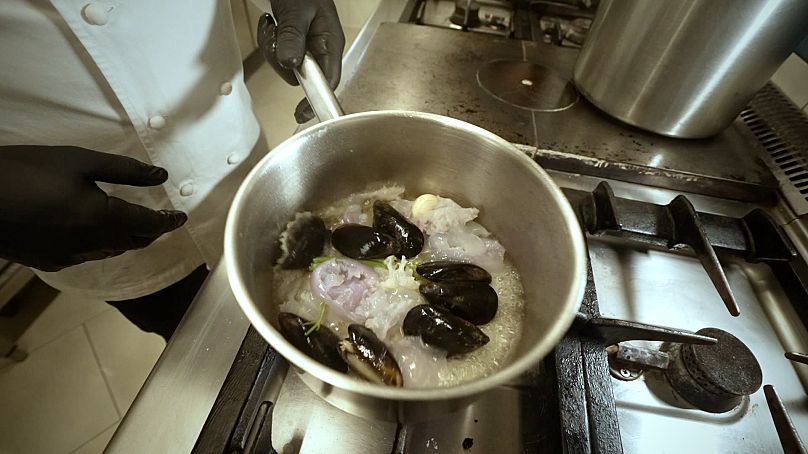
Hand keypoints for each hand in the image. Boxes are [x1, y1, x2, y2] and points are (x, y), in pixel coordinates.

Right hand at [0, 146, 186, 270]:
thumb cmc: (25, 171)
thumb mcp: (79, 161)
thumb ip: (124, 170)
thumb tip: (161, 175)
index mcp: (101, 220)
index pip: (149, 226)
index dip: (168, 221)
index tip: (181, 216)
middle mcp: (89, 246)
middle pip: (133, 243)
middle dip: (149, 231)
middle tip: (159, 218)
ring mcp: (67, 259)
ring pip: (110, 252)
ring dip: (124, 239)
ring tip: (129, 221)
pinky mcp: (48, 264)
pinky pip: (85, 256)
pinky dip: (99, 245)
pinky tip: (91, 230)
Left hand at [258, 0, 344, 122]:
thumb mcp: (297, 11)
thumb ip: (293, 37)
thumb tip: (290, 64)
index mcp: (330, 42)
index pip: (328, 80)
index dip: (316, 100)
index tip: (302, 114)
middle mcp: (319, 49)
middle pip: (299, 75)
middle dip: (279, 58)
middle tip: (275, 34)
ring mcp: (304, 47)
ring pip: (283, 65)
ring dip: (271, 45)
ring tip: (273, 23)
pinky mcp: (291, 44)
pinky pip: (276, 54)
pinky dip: (268, 39)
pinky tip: (270, 23)